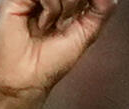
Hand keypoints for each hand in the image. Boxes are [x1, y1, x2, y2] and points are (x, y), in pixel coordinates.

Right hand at [0, 0, 118, 108]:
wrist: (26, 80)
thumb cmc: (51, 61)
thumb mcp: (87, 31)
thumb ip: (102, 7)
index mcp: (63, 0)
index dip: (89, 3)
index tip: (79, 20)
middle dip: (75, 5)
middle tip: (62, 24)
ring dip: (63, 8)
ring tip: (48, 26)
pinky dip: (50, 8)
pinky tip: (40, 23)